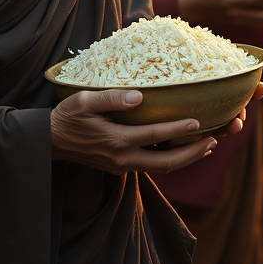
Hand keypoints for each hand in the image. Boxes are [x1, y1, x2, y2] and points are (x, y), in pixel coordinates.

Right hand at [50, 83, 262, 173]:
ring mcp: (122, 166)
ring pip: (162, 167)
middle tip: (214, 141)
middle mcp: (122, 159)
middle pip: (166, 162)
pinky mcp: (121, 166)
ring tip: (208, 146)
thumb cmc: (66, 117)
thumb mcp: (83, 101)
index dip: (178, 129)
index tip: (199, 121)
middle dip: (192, 153)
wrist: (48, 142)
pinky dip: (172, 158)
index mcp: (115, 141)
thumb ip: (111, 98)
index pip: (154, 136)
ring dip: (186, 158)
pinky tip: (184, 149)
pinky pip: (152, 165)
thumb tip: (138, 96)